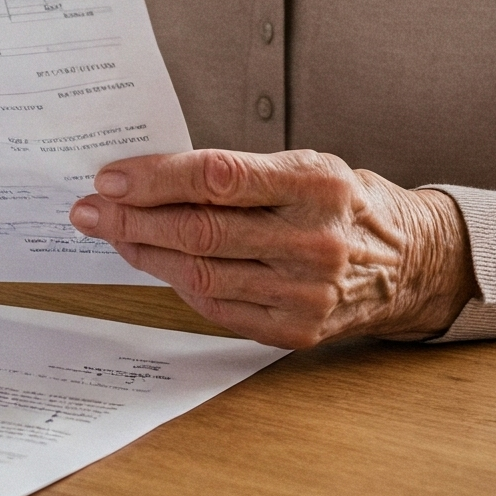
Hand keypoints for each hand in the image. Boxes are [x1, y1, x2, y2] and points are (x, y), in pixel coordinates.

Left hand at [69, 147, 477, 348]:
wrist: (406, 263)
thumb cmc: (342, 204)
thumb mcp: (305, 165)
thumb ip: (238, 172)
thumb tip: (149, 176)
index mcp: (315, 186)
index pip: (218, 177)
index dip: (156, 177)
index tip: (111, 177)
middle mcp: (312, 242)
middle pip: (200, 230)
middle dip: (132, 218)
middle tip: (89, 209)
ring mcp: (305, 293)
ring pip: (200, 274)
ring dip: (144, 252)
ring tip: (110, 233)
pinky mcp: (295, 331)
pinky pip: (217, 308)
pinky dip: (176, 284)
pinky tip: (153, 263)